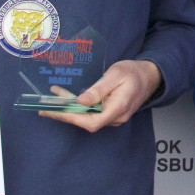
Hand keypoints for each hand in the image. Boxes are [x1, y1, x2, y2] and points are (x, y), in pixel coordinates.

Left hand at [39, 59, 160, 132]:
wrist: (150, 76)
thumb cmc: (133, 72)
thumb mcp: (116, 74)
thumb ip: (99, 89)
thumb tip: (81, 101)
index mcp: (118, 108)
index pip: (92, 122)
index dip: (72, 118)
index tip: (56, 111)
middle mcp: (116, 117)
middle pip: (86, 122)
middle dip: (65, 114)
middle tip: (44, 109)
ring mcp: (114, 117)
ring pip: (88, 118)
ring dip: (70, 110)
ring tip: (52, 101)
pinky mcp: (111, 113)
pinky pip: (92, 114)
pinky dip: (78, 108)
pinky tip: (68, 100)